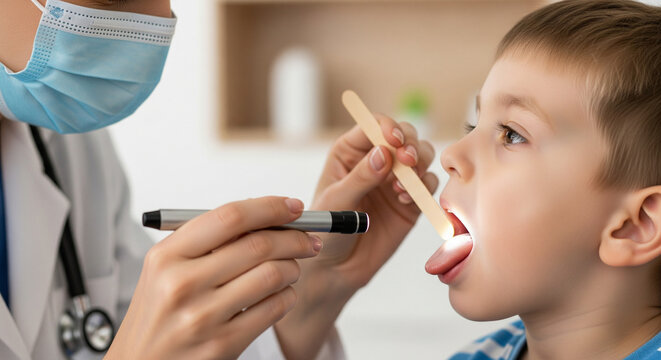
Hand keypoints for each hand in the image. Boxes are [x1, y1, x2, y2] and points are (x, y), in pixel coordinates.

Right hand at [105, 197, 321, 359]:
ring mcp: (202, 317)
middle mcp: (181, 284)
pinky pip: (274, 308)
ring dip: (293, 267)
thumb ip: (208, 240)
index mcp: (166, 256)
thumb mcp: (166, 270)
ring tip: (292, 268)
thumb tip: (266, 214)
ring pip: (272, 275)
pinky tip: (282, 294)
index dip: (270, 207)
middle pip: (258, 244)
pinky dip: (288, 295)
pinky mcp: (222, 345)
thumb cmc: (160, 313)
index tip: (293, 206)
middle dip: (294, 237)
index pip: (230, 217)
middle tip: (308, 239)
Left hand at [275, 114, 437, 358]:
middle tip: (407, 162)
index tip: (394, 141)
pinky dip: (423, 188)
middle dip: (410, 144)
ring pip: (421, 155)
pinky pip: (428, 184)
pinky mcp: (411, 201)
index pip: (374, 126)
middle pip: (404, 135)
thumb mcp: (336, 203)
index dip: (388, 128)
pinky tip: (405, 201)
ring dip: (419, 164)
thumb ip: (360, 178)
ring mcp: (395, 180)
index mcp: (350, 152)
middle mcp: (375, 160)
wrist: (335, 269)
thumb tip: (383, 153)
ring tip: (401, 187)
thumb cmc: (325, 231)